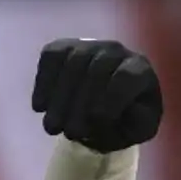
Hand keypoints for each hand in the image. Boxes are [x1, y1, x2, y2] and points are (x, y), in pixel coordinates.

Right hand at [31, 38, 162, 151]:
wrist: (105, 106)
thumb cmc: (126, 118)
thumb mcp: (140, 128)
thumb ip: (138, 122)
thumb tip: (121, 110)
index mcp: (140, 69)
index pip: (126, 77)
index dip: (111, 100)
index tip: (98, 123)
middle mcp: (116, 50)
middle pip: (96, 71)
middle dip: (80, 105)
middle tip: (69, 134)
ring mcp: (89, 45)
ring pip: (72, 64)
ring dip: (59, 99)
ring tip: (52, 128)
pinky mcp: (64, 46)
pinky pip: (52, 57)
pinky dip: (44, 82)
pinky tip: (40, 107)